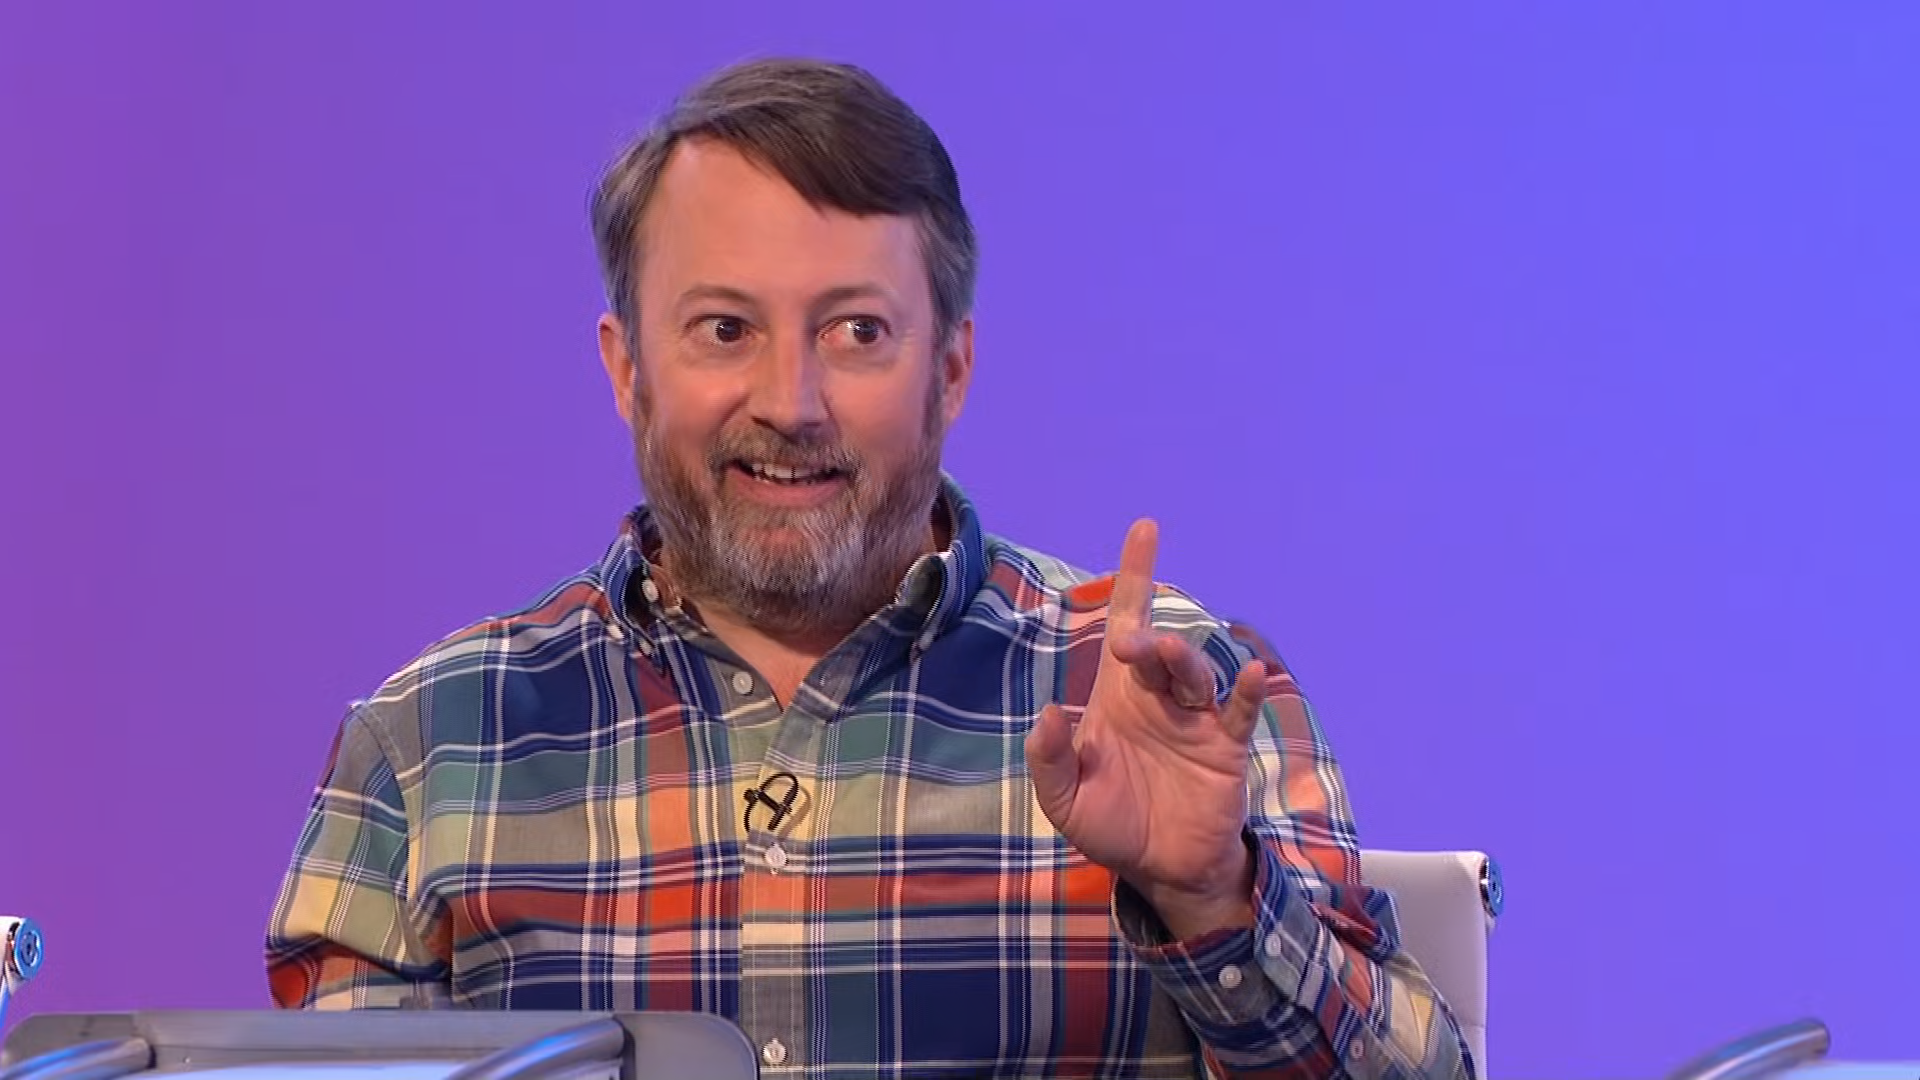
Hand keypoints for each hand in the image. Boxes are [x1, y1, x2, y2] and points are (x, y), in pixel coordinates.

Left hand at [1025, 519, 1268, 938]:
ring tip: (1165, 655)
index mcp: (1118, 698)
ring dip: (1180, 661)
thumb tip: (1047, 715)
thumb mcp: (1066, 801)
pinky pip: (1239, 712)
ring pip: (1193, 674)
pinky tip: (1253, 674)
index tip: (1145, 528)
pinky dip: (1247, 692)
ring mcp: (1195, 721)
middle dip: (1144, 639)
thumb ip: (1051, 760)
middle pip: (1155, 649)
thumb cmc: (1113, 826)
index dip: (1135, 577)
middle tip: (1130, 645)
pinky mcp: (1225, 749)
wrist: (1164, 871)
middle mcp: (1157, 699)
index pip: (1125, 623)